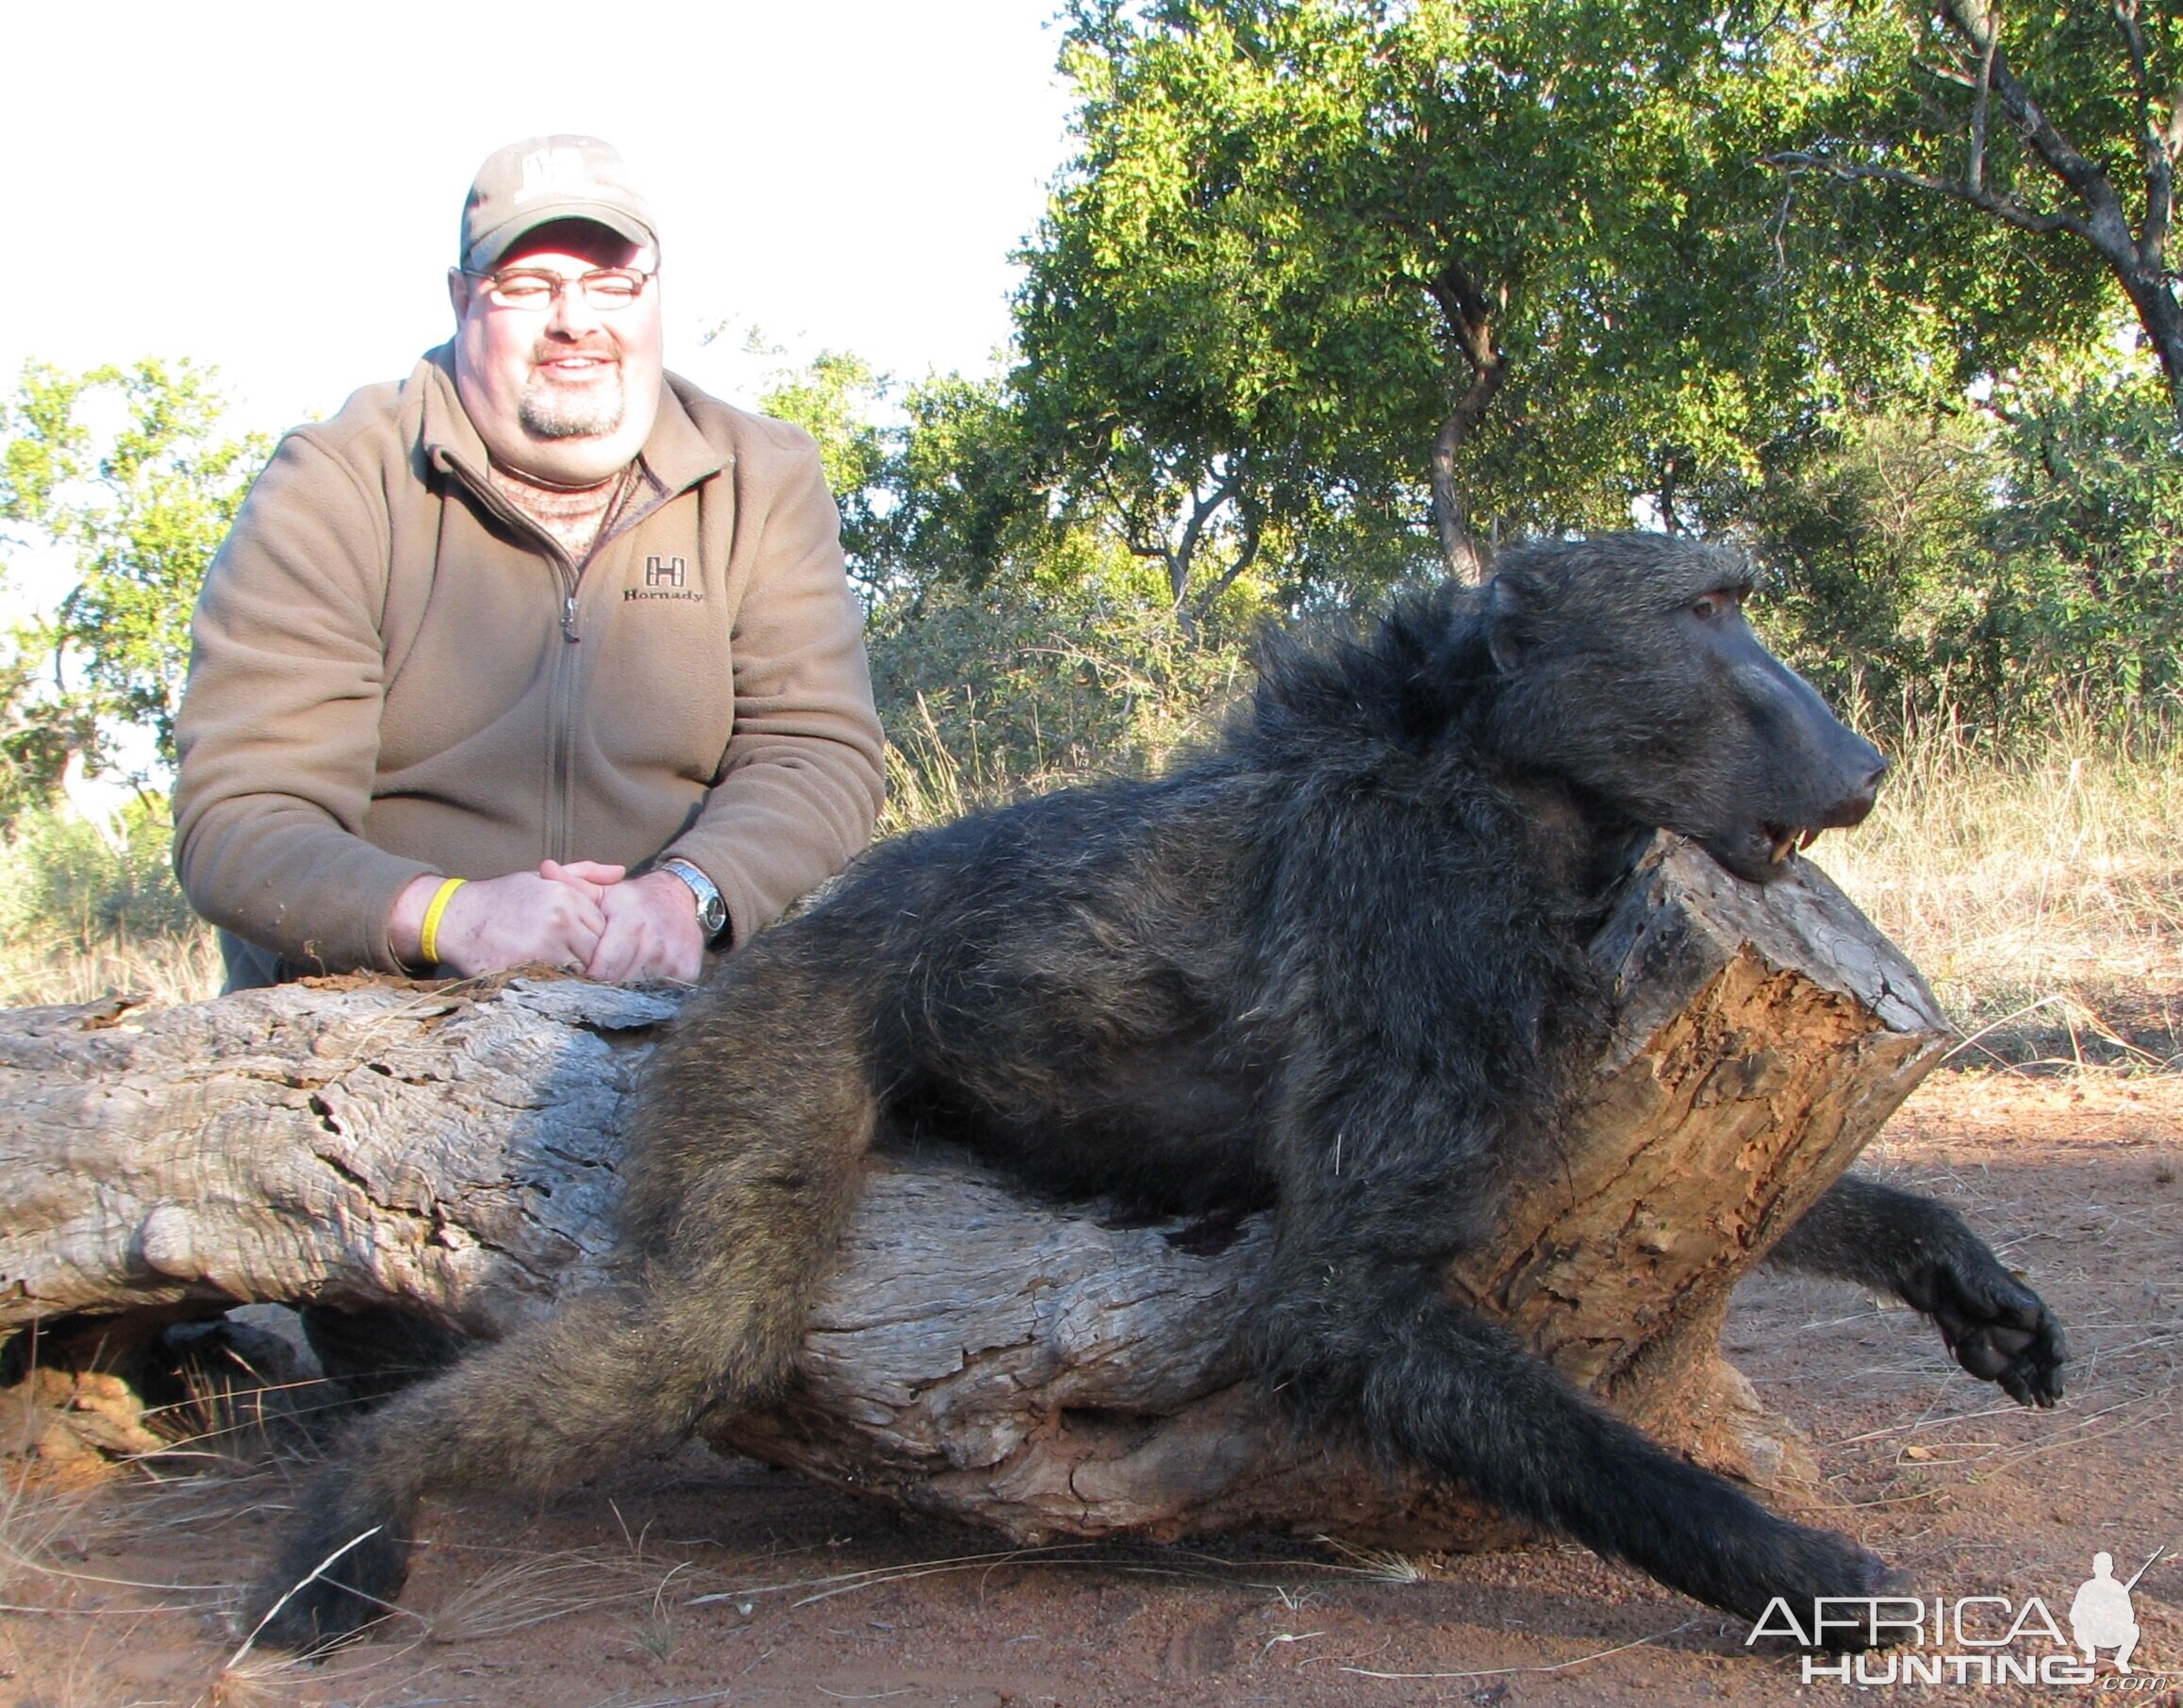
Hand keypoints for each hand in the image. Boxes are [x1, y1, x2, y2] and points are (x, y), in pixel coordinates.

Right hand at [390, 865, 619, 975]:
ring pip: (581, 971)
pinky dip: (555, 986)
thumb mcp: (543, 878)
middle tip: (572, 961)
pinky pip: (557, 986)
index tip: (579, 942)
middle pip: (597, 952)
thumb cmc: (502, 898)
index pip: (604, 928)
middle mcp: (560, 921)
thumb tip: (621, 872)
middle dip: (589, 958)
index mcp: (566, 898)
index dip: (594, 938)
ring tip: (557, 969)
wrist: (457, 918)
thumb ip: (585, 874)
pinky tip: (544, 979)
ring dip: (573, 974)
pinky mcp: (527, 970)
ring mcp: (544, 948)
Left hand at [576, 868, 706, 982]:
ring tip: (624, 966)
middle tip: (604, 967)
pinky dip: (651, 986)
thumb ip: (571, 883)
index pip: (601, 968)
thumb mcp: (602, 890)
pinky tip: (647, 969)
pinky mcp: (687, 969)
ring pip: (637, 988)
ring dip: (628, 983)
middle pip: (617, 980)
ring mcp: (672, 957)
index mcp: (629, 921)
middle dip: (607, 978)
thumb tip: (544, 868)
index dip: (589, 969)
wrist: (680, 898)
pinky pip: (660, 991)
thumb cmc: (632, 900)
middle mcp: (653, 940)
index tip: (586, 965)